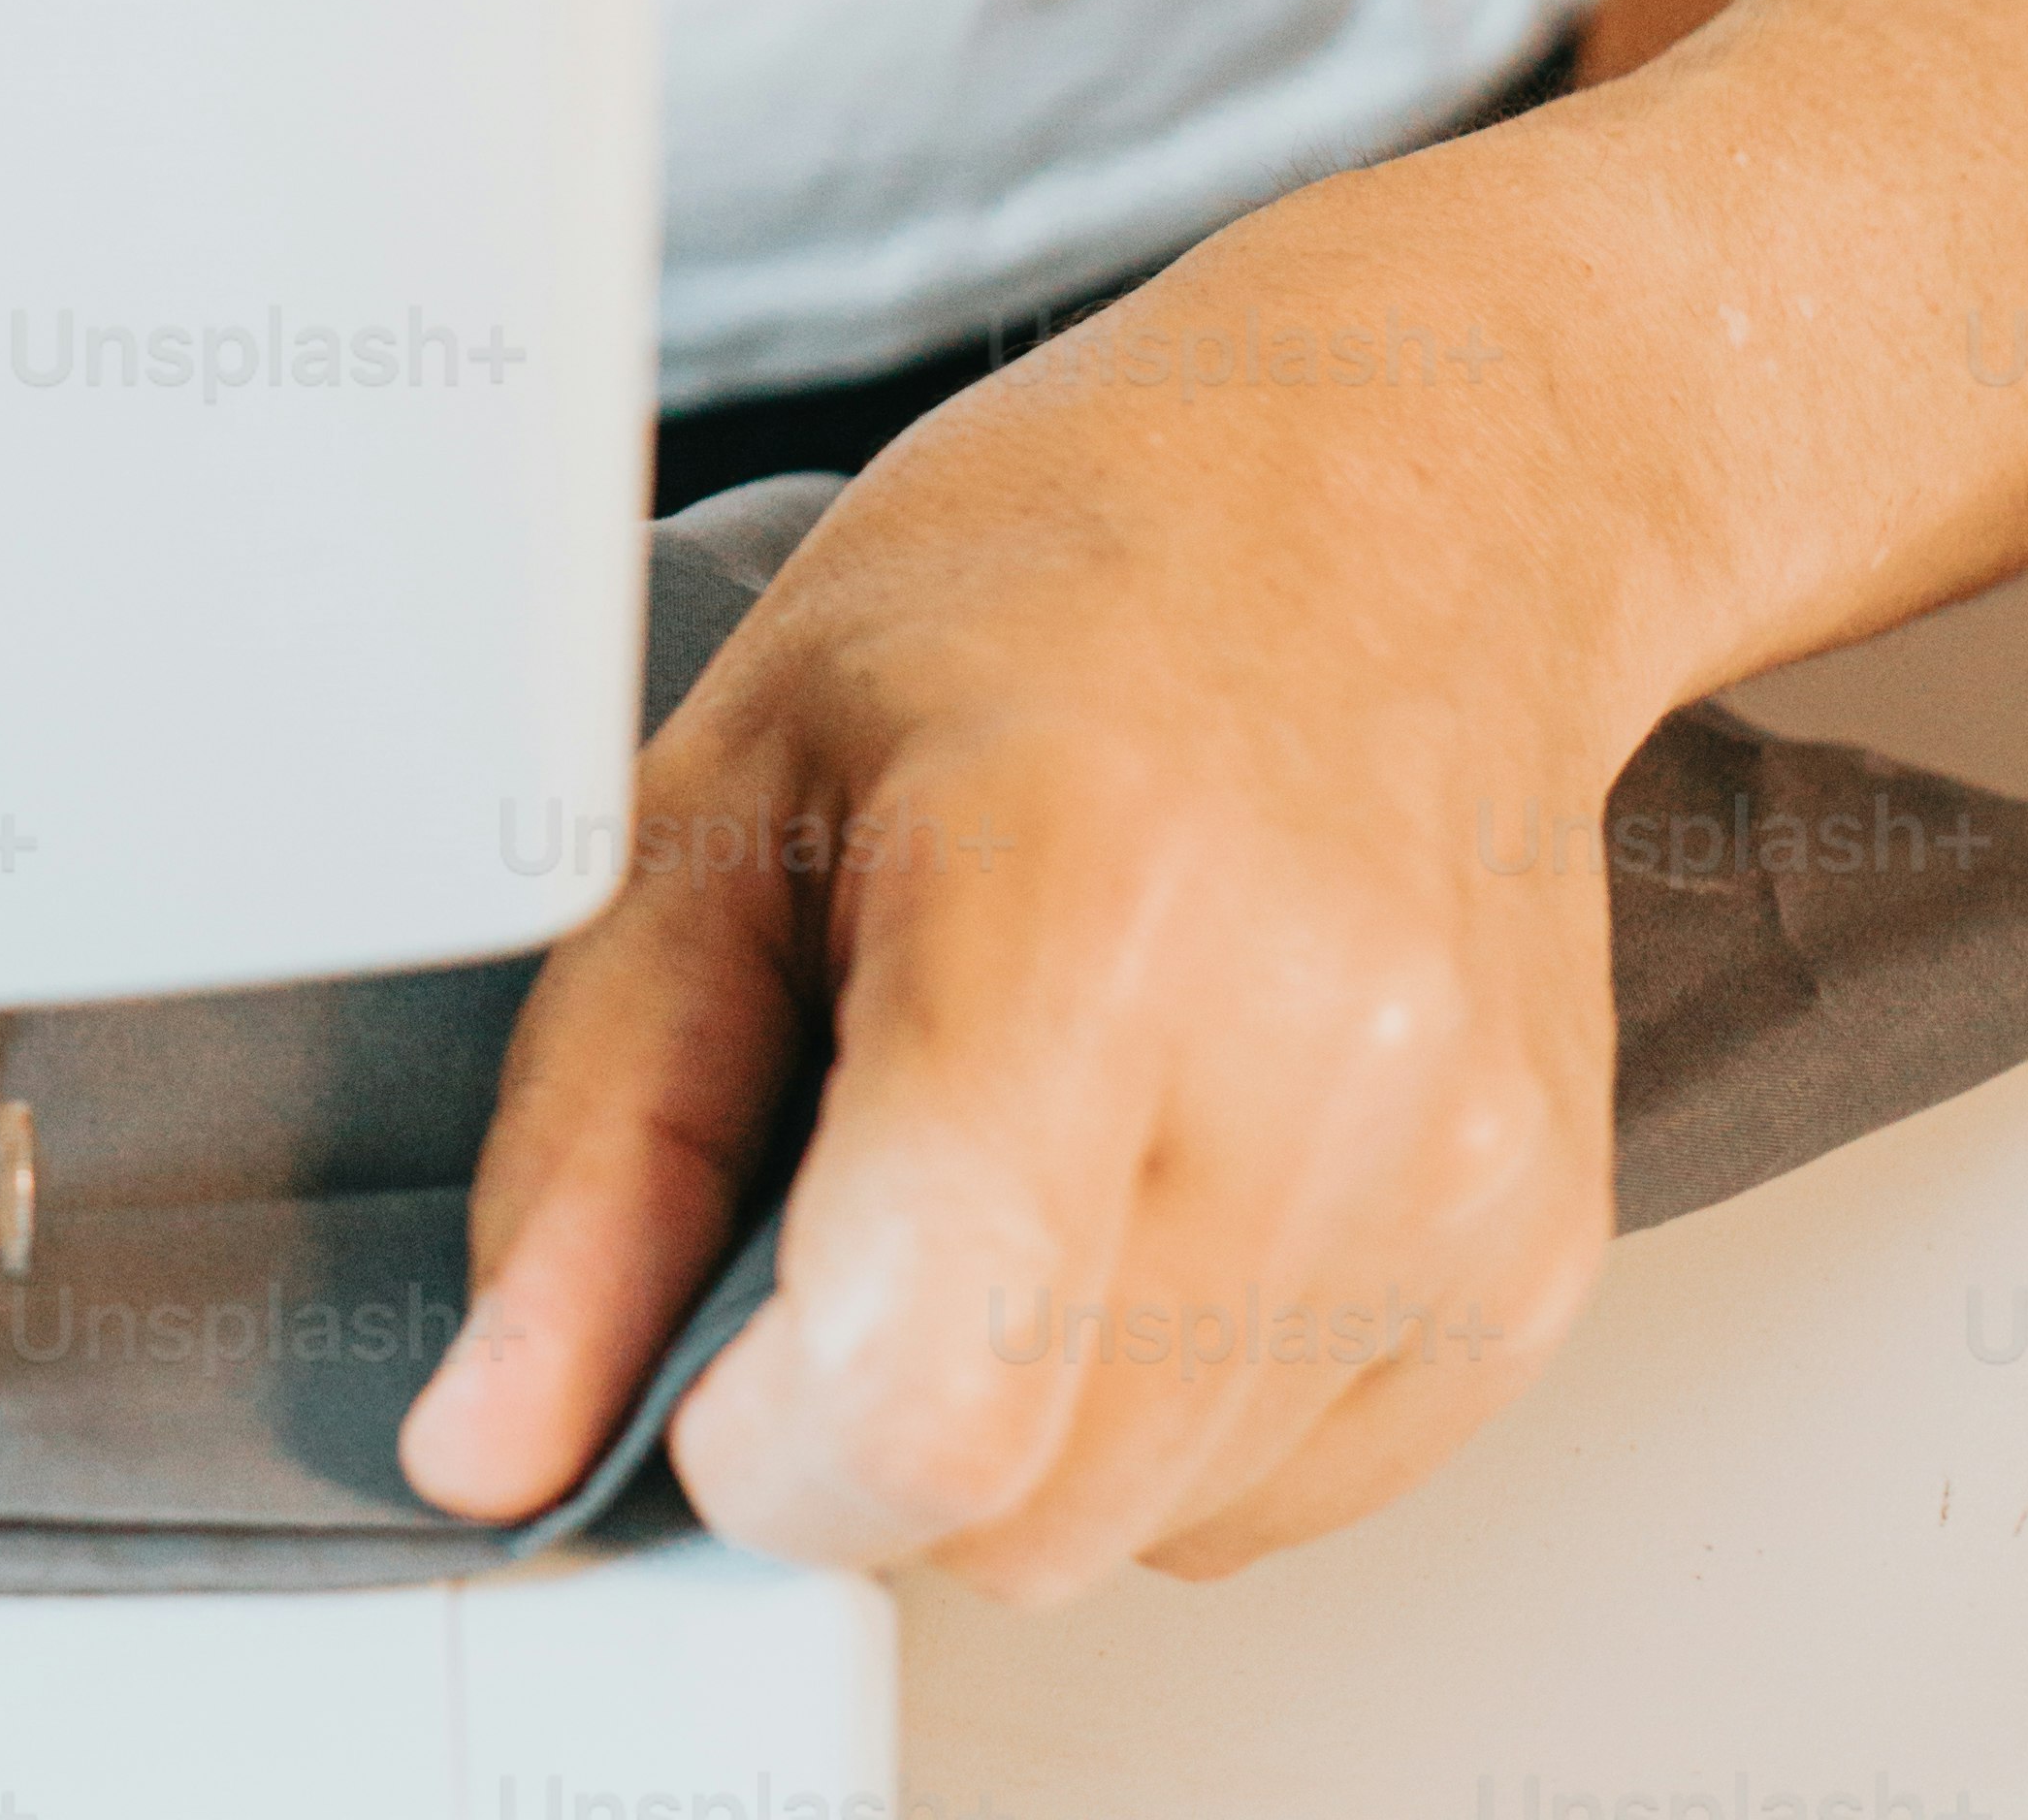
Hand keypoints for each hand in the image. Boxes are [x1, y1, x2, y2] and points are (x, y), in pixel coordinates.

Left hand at [394, 247, 1645, 1594]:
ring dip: (1021, 1405)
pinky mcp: (1535, 1266)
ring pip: (1136, 1533)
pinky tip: (1157, 1154)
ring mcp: (1463, 1175)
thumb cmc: (1055, 587)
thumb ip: (594, 1137)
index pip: (925, 1398)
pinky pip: (1265, 1496)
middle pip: (1015, 1513)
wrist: (1394, 495)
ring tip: (1025, 1115)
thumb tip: (492, 1434)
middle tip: (863, 1146)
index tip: (715, 1344)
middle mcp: (1327, 1050)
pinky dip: (1161, 1393)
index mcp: (1094, 888)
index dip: (761, 1443)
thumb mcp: (726, 777)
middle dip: (874, 1407)